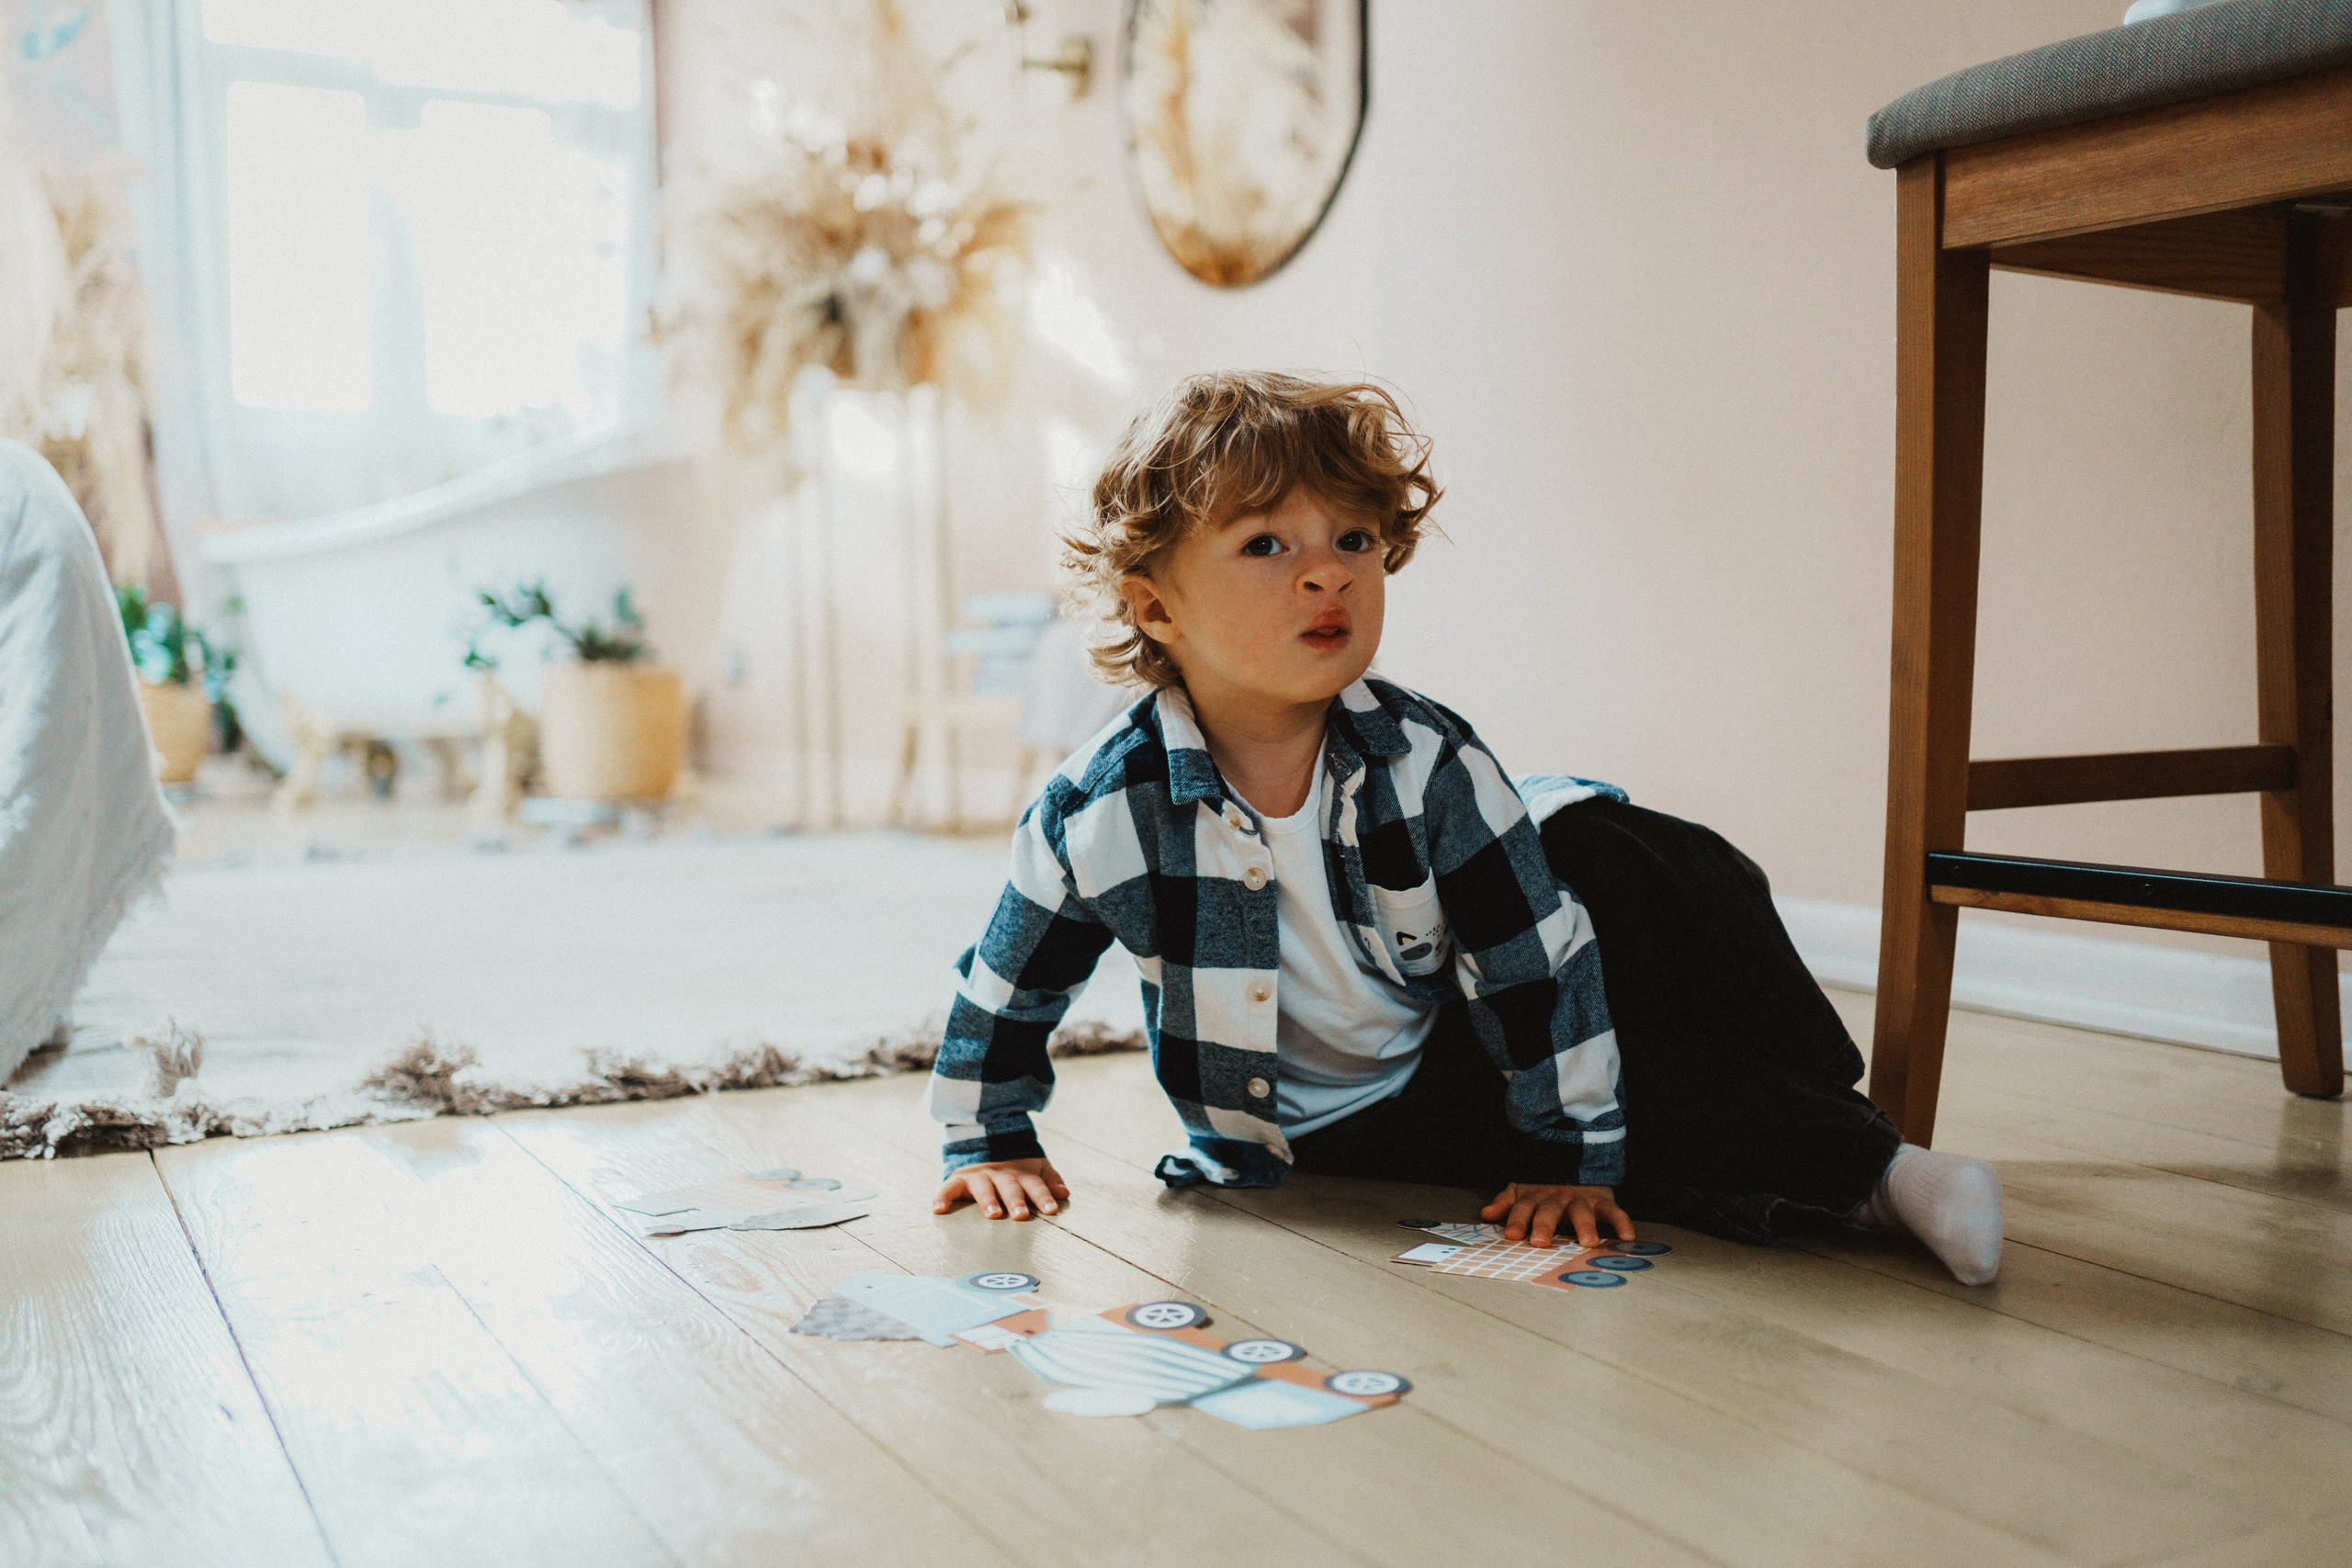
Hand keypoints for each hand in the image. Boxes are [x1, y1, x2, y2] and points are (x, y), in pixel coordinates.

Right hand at [934, 1158, 1069, 1220]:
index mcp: (1021, 1175)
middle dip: (1016, 1200)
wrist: (986, 1143)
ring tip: (993, 1213)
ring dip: (988, 1200)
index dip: (1043, 1196)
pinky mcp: (959, 1180)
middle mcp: (1000, 1175)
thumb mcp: (1036, 1169)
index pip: (1035, 1185)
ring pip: (983, 1187)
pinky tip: (938, 1210)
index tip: (1052, 1210)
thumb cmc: (1016, 1170)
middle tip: (1021, 1214)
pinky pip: (948, 1188)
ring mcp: (979, 1176)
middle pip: (1009, 1187)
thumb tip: (1064, 1193)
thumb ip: (1050, 1180)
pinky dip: (942, 1197)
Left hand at [1480, 1182, 1633, 1248]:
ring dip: (1585, 1226)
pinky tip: (1627, 1236)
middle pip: (1549, 1210)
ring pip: (1582, 1211)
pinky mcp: (1601, 1200)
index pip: (1523, 1207)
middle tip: (1540, 1241)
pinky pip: (1613, 1211)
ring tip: (1587, 1242)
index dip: (1517, 1219)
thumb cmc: (1544, 1187)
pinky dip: (1621, 1222)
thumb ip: (1505, 1203)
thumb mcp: (1522, 1192)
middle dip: (1544, 1225)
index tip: (1511, 1234)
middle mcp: (1557, 1198)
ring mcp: (1580, 1198)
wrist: (1573, 1160)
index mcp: (1536, 1197)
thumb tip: (1485, 1214)